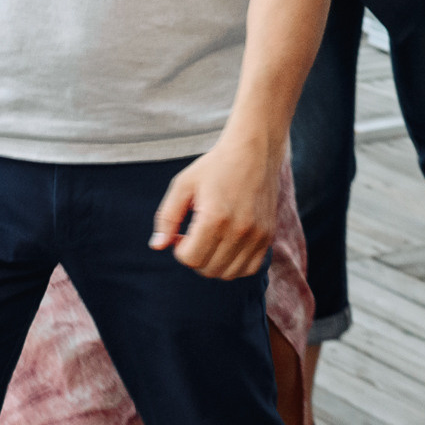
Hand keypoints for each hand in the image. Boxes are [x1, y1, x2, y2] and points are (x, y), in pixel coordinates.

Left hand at [151, 131, 280, 278]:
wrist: (253, 150)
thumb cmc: (215, 166)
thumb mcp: (183, 185)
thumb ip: (167, 217)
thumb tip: (157, 246)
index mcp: (215, 217)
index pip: (190, 259)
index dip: (179, 250)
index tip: (181, 234)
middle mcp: (239, 230)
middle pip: (208, 269)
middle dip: (195, 257)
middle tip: (194, 236)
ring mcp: (257, 236)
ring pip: (228, 274)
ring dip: (213, 263)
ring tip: (210, 240)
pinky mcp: (268, 236)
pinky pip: (250, 268)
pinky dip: (235, 265)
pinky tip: (227, 245)